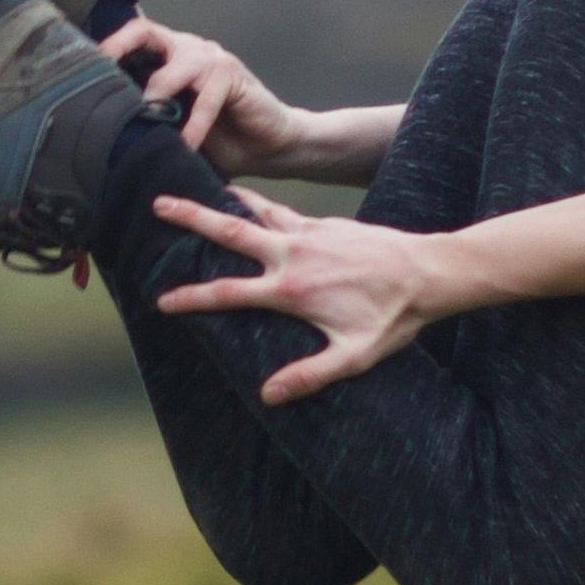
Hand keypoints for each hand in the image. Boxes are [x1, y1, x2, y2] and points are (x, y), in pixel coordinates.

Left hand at [100, 13, 309, 169]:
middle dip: (118, 48)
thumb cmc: (218, 139)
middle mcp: (186, 49)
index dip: (107, 44)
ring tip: (146, 122)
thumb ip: (149, 121)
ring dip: (157, 96)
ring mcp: (210, 58)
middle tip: (98, 74)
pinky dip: (195, 124)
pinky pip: (207, 97)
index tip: (78, 61)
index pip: (133, 37)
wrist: (268, 147)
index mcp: (168, 57)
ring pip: (174, 68)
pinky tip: (187, 145)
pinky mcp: (233, 75)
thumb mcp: (174, 129)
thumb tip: (102, 134)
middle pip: (146, 33)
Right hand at [148, 189, 443, 402]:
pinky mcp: (323, 224)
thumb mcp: (354, 356)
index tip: (162, 300)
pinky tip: (244, 202)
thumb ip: (311, 375)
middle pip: (229, 231)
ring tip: (190, 189)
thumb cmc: (394, 317)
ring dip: (219, 201)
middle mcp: (293, 255)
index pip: (228, 294)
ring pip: (252, 211)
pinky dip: (255, 203)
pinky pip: (279, 209)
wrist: (428, 272)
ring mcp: (307, 233)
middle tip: (156, 204)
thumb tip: (269, 396)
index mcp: (292, 290)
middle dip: (189, 218)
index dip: (191, 299)